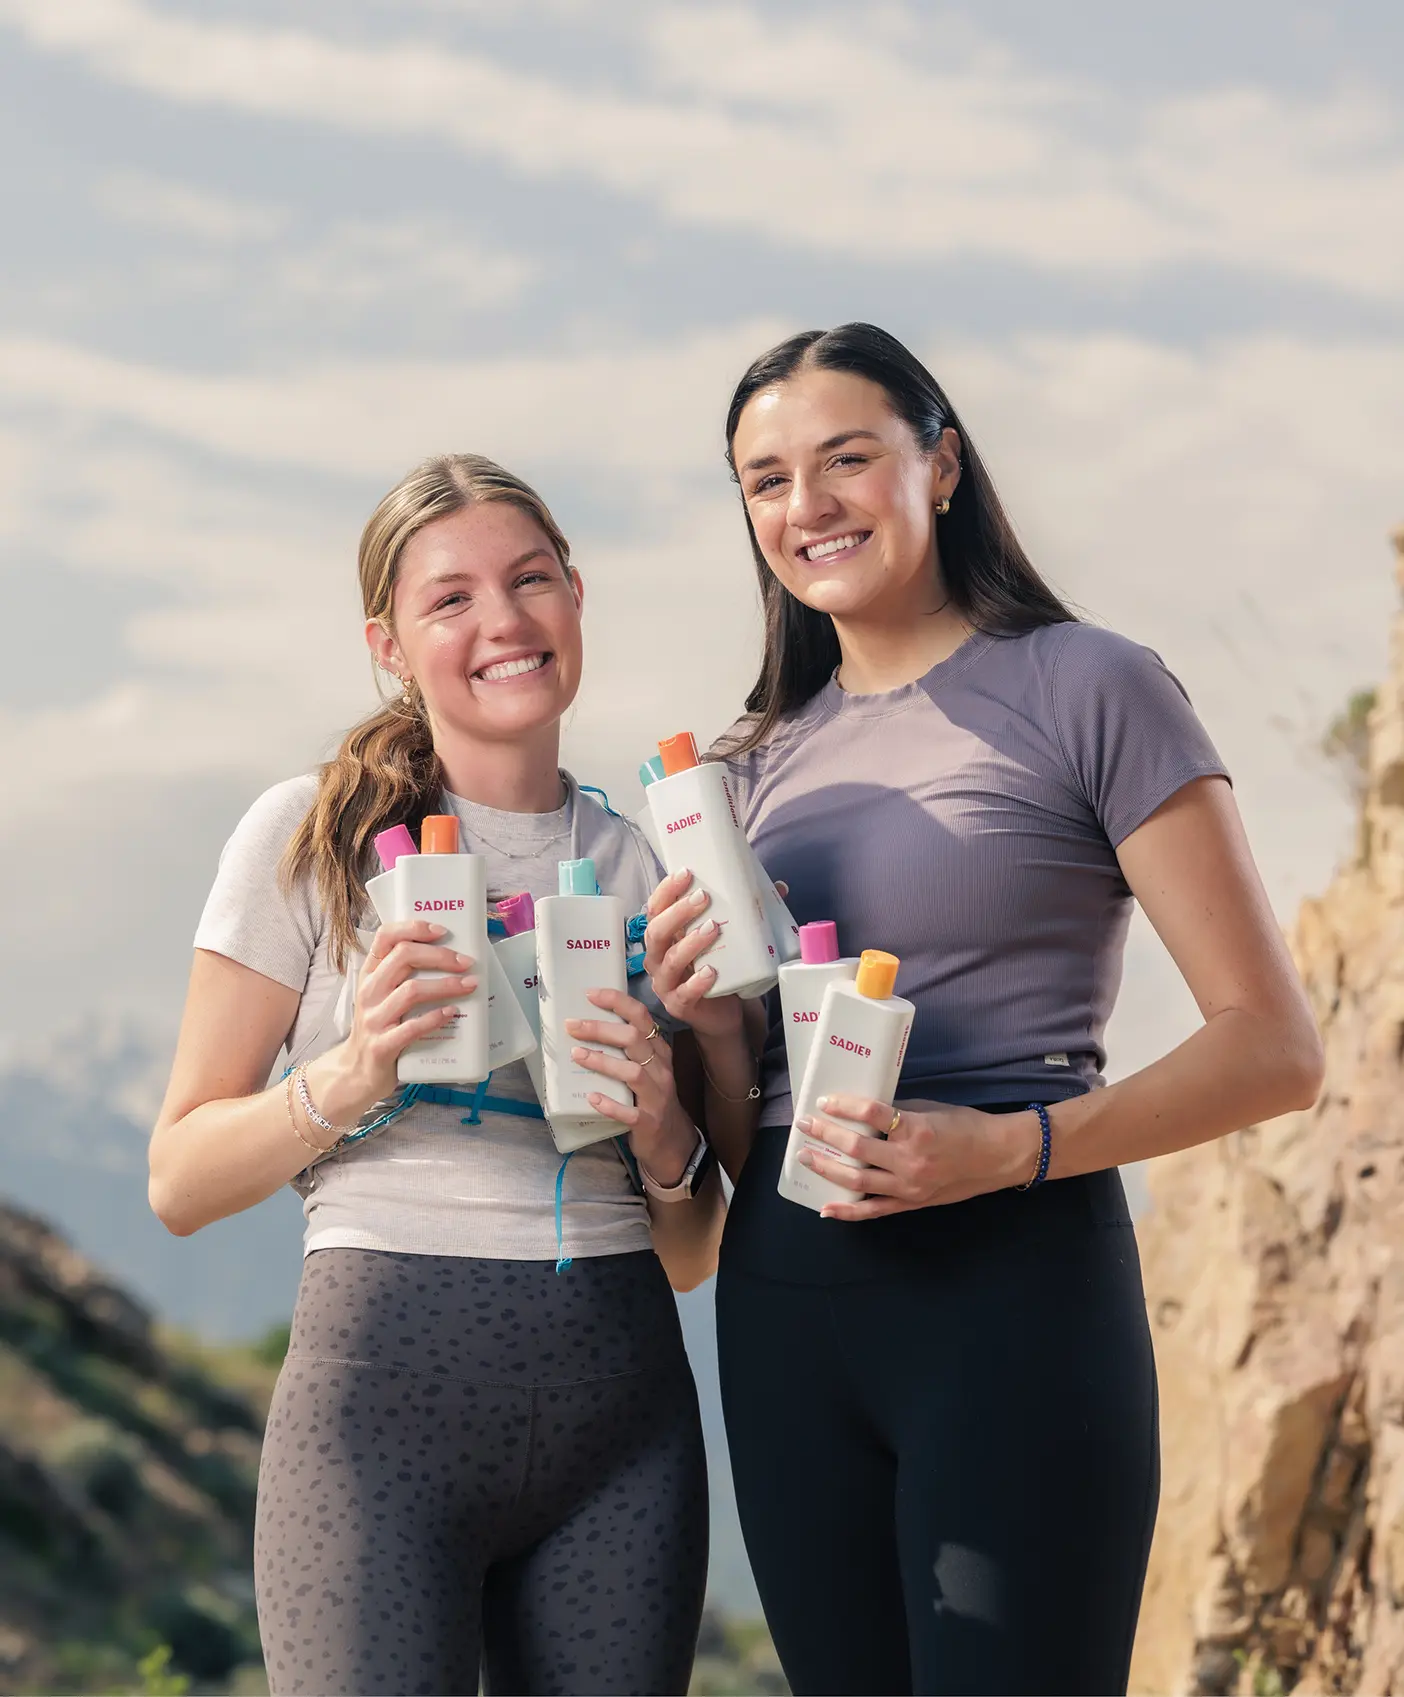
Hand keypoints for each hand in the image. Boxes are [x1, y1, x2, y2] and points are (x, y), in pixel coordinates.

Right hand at [331, 920, 479, 1109]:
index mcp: (370, 974)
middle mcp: (369, 991)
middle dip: (440, 956)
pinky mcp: (382, 1045)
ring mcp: (373, 1018)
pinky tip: (453, 1013)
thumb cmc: (380, 1026)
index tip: (442, 931)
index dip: (414, 928)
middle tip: (467, 962)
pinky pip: (412, 1027)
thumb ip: (405, 975)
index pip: (385, 937)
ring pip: (412, 990)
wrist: (357, 1070)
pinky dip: (435, 1018)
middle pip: (404, 957)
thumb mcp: (383, 995)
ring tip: (470, 985)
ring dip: (445, 985)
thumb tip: (451, 957)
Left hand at [566, 987, 697, 1186]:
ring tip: (576, 1055)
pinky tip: (591, 1098)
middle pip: (634, 1039)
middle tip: (572, 1026)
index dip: (616, 1002)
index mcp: (658, 1051)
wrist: (673, 1141)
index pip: (641, 1017)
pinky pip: (629, 1112)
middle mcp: (660, 1069)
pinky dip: (610, 1104)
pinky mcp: (648, 1122)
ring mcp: (656, 1096)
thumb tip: (586, 1026)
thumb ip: (627, 1049)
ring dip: (602, 1061)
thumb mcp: (646, 1068)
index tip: (590, 994)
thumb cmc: (650, 1098)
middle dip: (600, 1029)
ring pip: (633, 1072)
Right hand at [642, 868, 744, 1040]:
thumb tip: (779, 887)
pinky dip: (697, 981)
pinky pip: (684, 992)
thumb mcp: (727, 938)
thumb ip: (746, 913)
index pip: (655, 909)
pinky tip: (712, 971)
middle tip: (703, 897)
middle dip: (678, 911)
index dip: (666, 890)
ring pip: (670, 959)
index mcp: (665, 936)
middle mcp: (658, 957)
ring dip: (690, 943)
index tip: (687, 873)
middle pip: (656, 931)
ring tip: (713, 928)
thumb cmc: (719, 967)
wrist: (721, 1013)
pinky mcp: (678, 1005)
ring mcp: (666, 983)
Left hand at [794, 1095, 1040, 1220]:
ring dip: (826, 1168)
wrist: (999, 1157)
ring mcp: (909, 1186)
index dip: (844, 1107)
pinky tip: (825, 1208)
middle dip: (825, 1135)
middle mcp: (909, 1160)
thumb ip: (897, 1112)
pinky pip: (874, 1210)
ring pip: (857, 1181)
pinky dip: (848, 1211)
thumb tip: (864, 1112)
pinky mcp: (912, 1203)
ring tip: (805, 1156)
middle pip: (856, 1148)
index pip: (871, 1114)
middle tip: (804, 1125)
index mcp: (916, 1129)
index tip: (824, 1101)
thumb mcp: (930, 1109)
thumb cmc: (966, 1126)